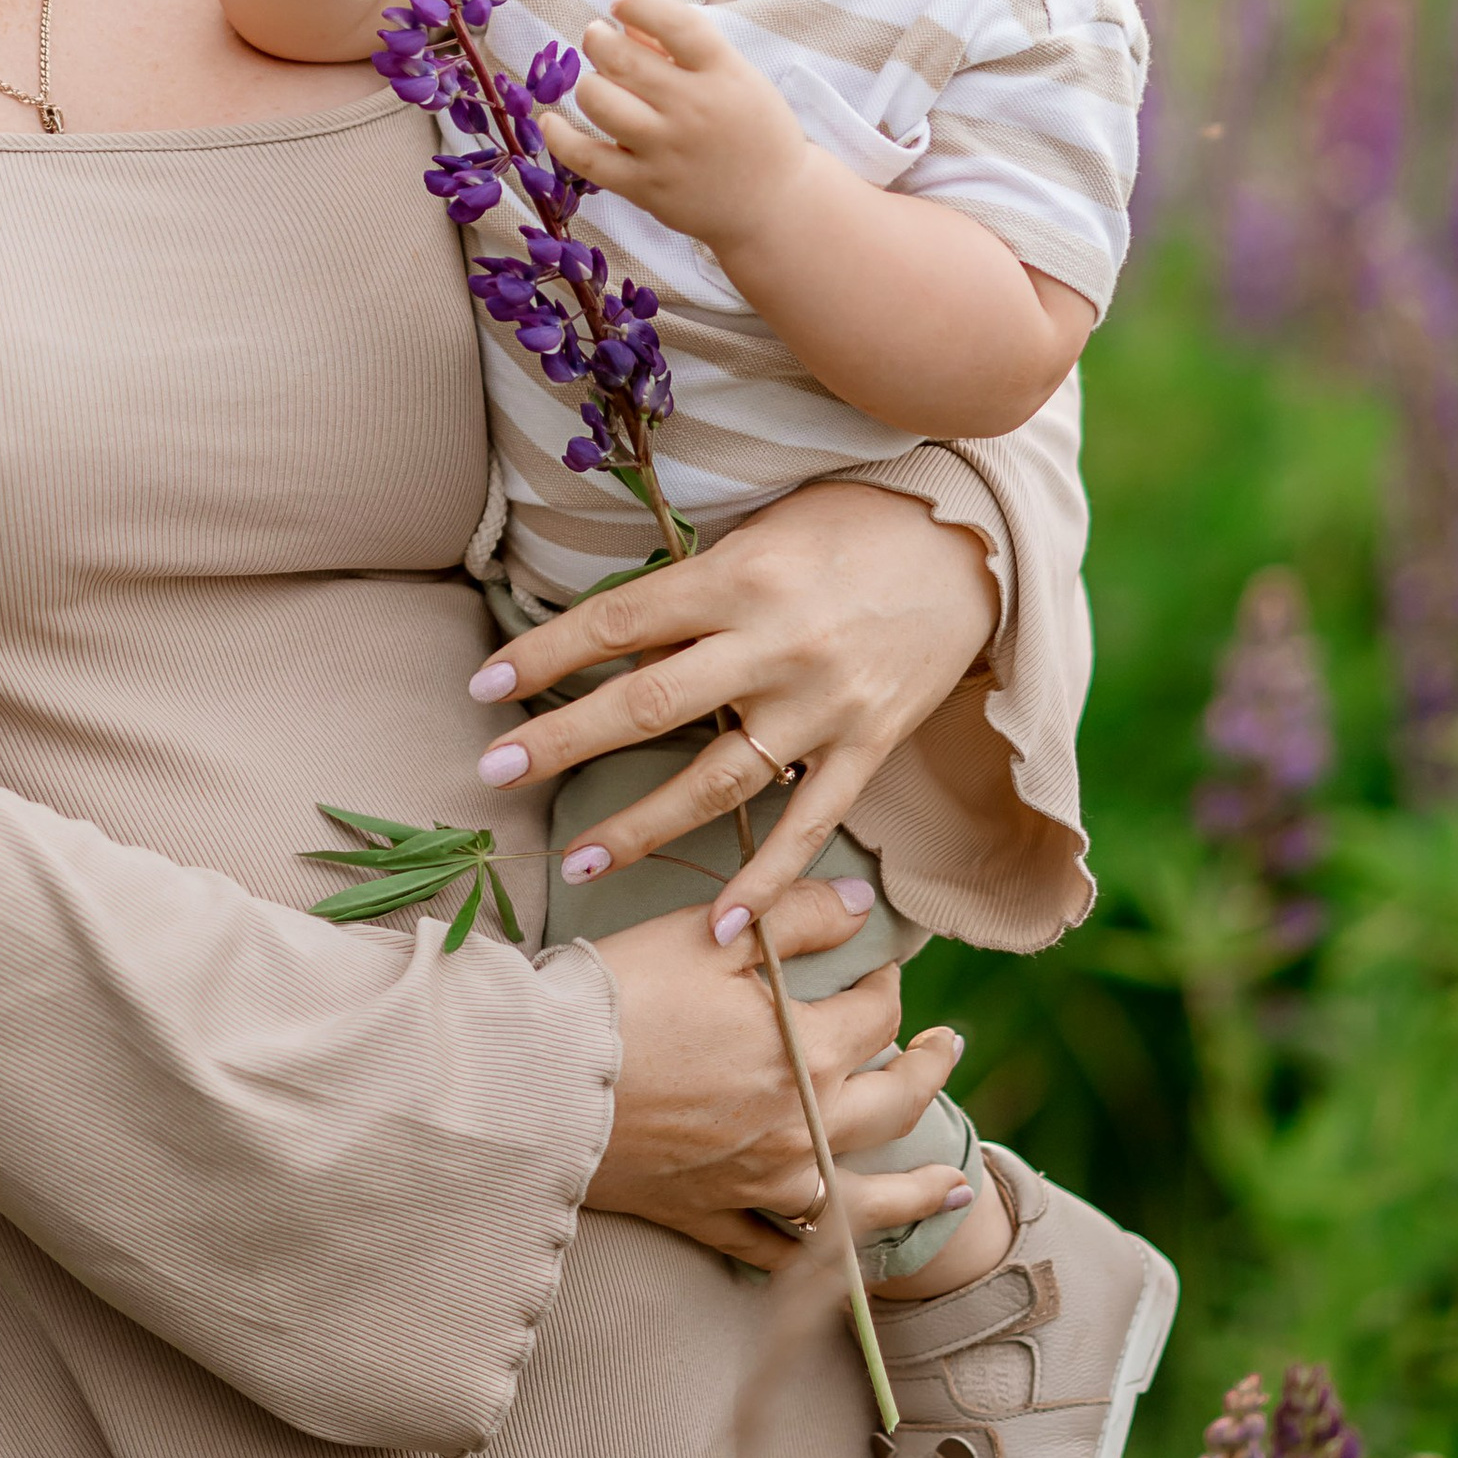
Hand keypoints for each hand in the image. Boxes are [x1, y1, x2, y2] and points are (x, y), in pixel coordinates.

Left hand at [471, 476, 997, 923]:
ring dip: (642, 827)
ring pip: (717, 782)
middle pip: (649, 704)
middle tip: (492, 773)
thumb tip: (617, 646)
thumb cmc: (851, 523)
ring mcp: (823, 705)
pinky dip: (766, 885)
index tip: (486, 685)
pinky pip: (808, 827)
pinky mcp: (867, 747)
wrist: (972, 546)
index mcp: (740, 576)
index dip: (545, 654)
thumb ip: (694, 591)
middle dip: (563, 741)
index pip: (619, 622)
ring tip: (577, 861)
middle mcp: (774, 644)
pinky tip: (722, 933)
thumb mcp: (762, 532)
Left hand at [541, 0, 803, 246]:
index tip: (621, 5)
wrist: (773, 206)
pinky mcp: (646, 187)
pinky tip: (549, 122)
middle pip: (624, 59)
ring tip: (596, 82)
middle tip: (597, 37)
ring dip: (587, 83)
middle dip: (598, 39)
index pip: (675, 23)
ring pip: (600, 101)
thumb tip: (625, 22)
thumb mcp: (736, 79)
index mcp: (724, 74)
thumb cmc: (753, 132)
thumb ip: (683, 50)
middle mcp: (694, 109)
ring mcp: (667, 150)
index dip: (639, 5)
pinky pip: (587, 158)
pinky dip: (560, 137)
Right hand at [585, 881, 973, 1264]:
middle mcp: (802, 1126)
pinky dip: (827, 1256)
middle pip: (895, 1102)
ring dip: (914, 1191)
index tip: (877, 966)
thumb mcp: (708, 936)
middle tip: (946, 1048)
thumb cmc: (620, 997)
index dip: (885, 982)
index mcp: (807, 1050)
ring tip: (951, 1186)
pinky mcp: (713, 1217)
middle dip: (929, 1069)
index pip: (878, 1014)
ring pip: (862, 1197)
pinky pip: (786, 1251)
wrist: (540, 1083)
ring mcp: (761, 1182)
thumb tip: (860, 902)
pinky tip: (853, 1259)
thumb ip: (794, 915)